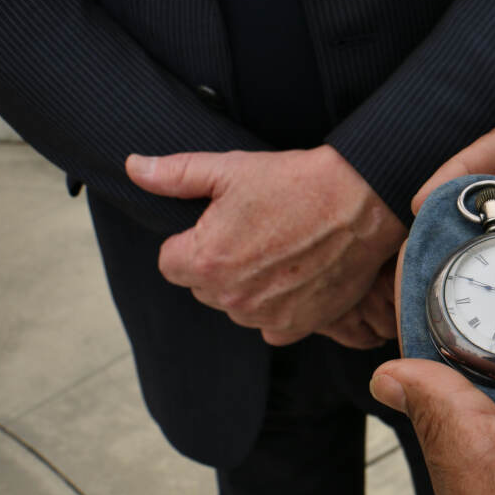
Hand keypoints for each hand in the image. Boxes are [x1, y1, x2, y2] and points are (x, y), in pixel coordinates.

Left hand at [126, 146, 405, 345]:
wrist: (361, 203)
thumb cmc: (296, 183)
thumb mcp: (231, 169)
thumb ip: (174, 175)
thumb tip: (134, 168)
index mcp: (204, 260)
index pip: (170, 263)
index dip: (193, 241)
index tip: (220, 225)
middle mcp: (230, 297)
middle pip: (203, 288)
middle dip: (219, 265)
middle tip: (256, 232)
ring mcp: (266, 316)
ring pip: (237, 307)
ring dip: (249, 287)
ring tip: (281, 251)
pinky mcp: (299, 326)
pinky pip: (271, 326)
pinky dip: (279, 307)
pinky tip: (297, 275)